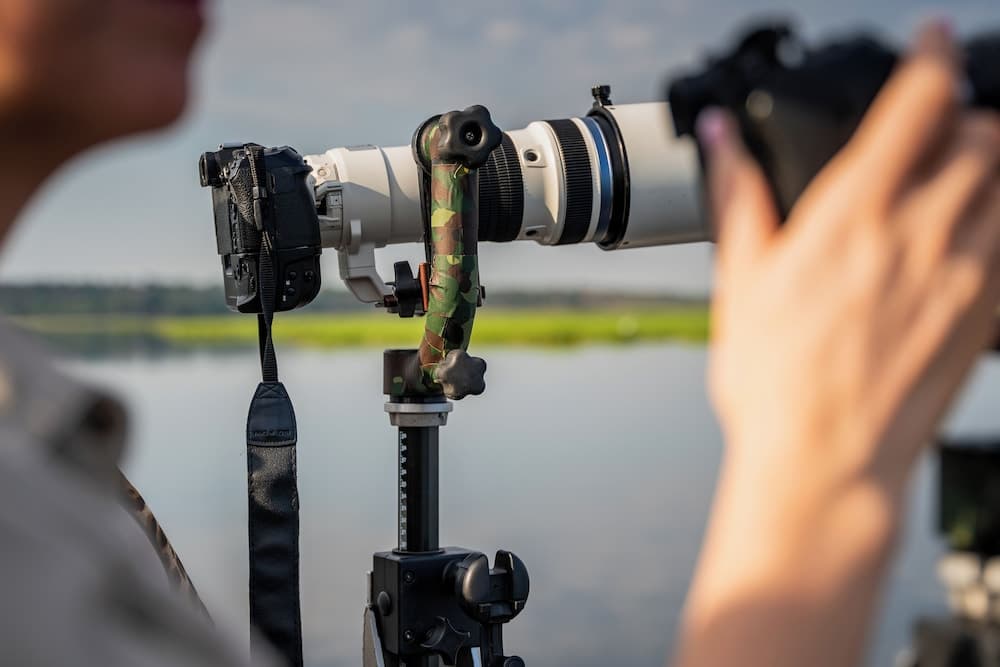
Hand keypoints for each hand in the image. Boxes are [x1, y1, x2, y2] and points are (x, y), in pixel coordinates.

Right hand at [673, 22, 999, 666]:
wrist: (825, 464)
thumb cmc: (776, 383)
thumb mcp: (740, 281)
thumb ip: (740, 195)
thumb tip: (723, 137)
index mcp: (856, 213)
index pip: (919, 100)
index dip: (932, 53)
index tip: (930, 39)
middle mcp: (924, 232)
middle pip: (983, 130)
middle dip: (965, 109)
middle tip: (938, 120)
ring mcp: (968, 273)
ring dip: (993, 157)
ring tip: (961, 169)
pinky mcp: (991, 315)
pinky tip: (973, 232)